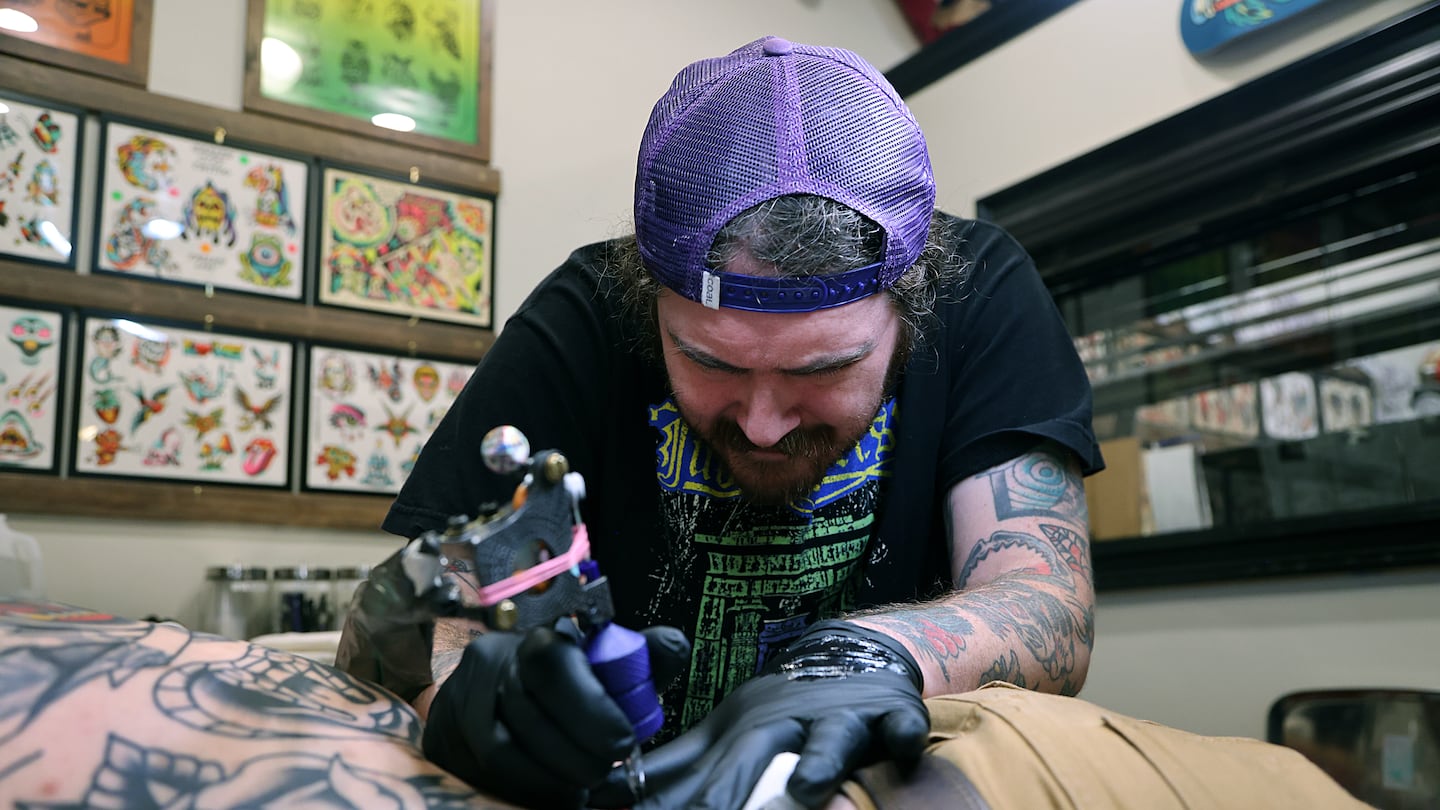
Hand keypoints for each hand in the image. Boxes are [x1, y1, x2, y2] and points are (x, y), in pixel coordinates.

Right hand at [422, 623, 689, 808]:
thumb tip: (672, 646)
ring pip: (499, 752)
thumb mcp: (611, 664)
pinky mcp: (442, 738)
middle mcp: (489, 663)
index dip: (591, 710)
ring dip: (548, 783)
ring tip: (582, 793)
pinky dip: (522, 793)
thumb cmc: (575, 681)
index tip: (624, 744)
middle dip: (576, 759)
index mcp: (536, 638)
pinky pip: (479, 775)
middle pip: (528, 718)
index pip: (554, 667)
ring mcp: (457, 701)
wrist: (507, 687)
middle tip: (607, 777)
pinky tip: (554, 798)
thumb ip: (644, 658)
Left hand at [592, 620, 928, 809]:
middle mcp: (783, 724)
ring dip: (818, 761)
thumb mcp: (721, 737)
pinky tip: (902, 748)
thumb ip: (672, 772)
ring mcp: (837, 720)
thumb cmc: (779, 713)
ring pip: (828, 740)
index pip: (695, 772)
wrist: (849, 652)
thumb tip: (606, 793)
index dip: (666, 803)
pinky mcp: (889, 716)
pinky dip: (902, 735)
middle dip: (726, 795)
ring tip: (808, 788)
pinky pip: (900, 726)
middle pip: (752, 757)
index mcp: (737, 733)